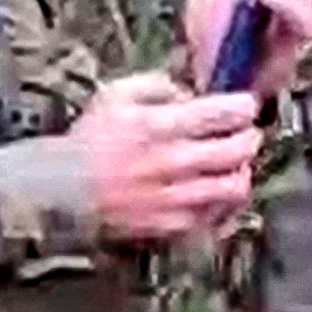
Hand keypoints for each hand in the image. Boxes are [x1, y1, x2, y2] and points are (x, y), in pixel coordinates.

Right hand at [66, 73, 262, 245]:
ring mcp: (176, 198)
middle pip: (240, 149)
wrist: (63, 192)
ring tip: (232, 165)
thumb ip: (158, 85)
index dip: (244, 107)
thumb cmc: (90, 140)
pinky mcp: (174, 226)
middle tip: (244, 133)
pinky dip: (224, 202)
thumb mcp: (115, 94)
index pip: (227, 113)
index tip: (244, 106)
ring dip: (241, 170)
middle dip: (249, 137)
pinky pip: (217, 216)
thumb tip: (190, 95)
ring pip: (236, 186)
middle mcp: (175, 163)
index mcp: (162, 125)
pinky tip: (214, 192)